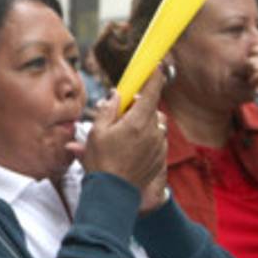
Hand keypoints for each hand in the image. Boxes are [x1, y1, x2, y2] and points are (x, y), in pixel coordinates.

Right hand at [69, 70, 167, 207]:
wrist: (114, 193)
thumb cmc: (102, 162)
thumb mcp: (97, 132)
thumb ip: (109, 110)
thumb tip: (117, 95)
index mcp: (138, 122)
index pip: (152, 91)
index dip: (155, 75)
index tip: (157, 65)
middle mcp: (153, 131)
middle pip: (151, 108)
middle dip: (139, 105)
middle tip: (122, 112)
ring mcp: (159, 145)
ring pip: (154, 124)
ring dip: (143, 123)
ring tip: (123, 135)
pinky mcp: (160, 157)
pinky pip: (156, 139)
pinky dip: (146, 138)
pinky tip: (130, 149)